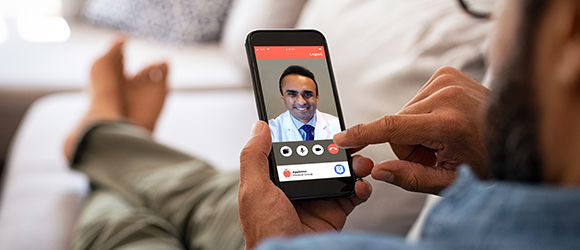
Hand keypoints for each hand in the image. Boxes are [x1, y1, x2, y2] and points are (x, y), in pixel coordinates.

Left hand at [238, 121, 372, 249]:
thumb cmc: (265, 232)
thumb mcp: (254, 190)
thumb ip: (254, 157)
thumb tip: (259, 127)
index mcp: (277, 180)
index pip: (294, 150)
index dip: (308, 137)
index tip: (323, 123)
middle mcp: (299, 187)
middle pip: (322, 159)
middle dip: (339, 149)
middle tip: (350, 141)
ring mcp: (318, 200)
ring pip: (340, 173)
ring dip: (354, 165)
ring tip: (360, 162)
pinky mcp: (334, 213)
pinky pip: (353, 195)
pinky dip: (361, 188)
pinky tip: (361, 185)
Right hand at [334, 67, 488, 193]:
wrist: (516, 134)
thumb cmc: (487, 161)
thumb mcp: (450, 181)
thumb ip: (410, 178)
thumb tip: (378, 172)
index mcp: (448, 124)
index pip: (392, 127)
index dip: (362, 134)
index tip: (341, 138)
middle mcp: (447, 96)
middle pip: (397, 125)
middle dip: (408, 144)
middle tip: (435, 153)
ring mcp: (448, 80)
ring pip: (404, 112)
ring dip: (416, 129)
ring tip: (444, 138)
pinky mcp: (447, 74)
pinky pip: (416, 100)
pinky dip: (424, 115)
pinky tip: (444, 122)